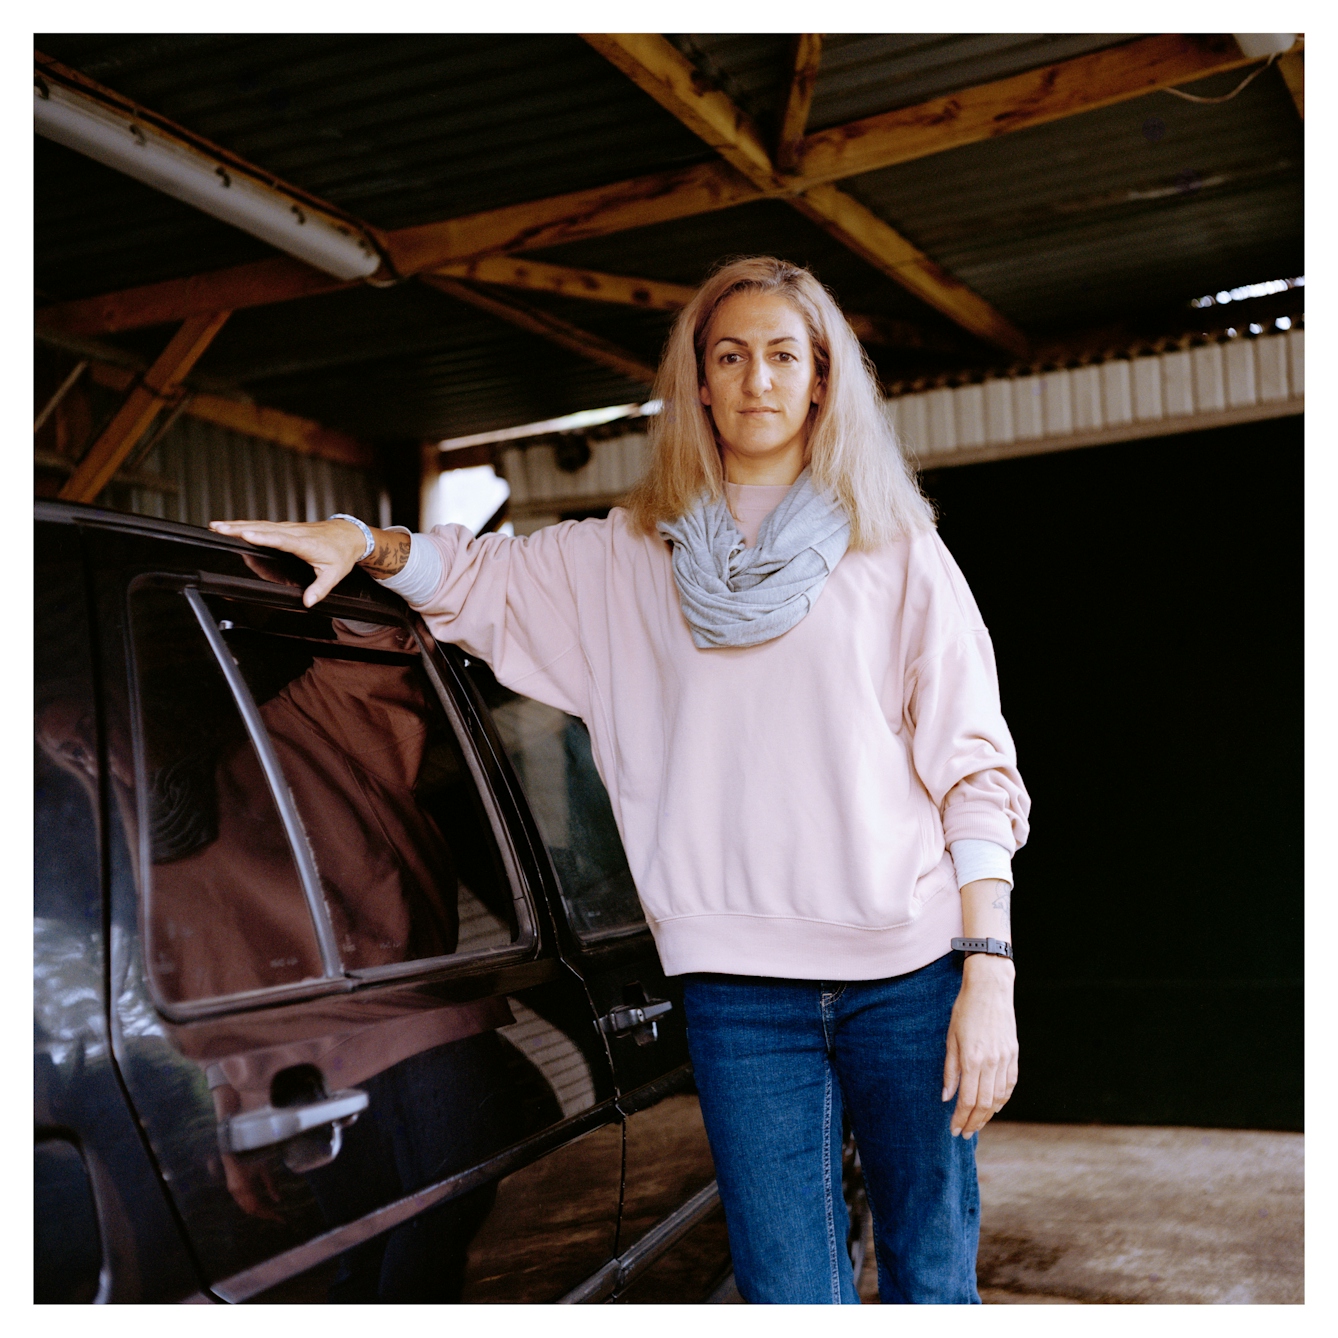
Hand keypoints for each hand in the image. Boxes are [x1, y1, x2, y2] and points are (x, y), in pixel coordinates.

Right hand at [208, 518, 372, 606]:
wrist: (349, 535)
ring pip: (260, 525)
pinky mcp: (286, 528)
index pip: (281, 539)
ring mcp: (289, 528)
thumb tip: (308, 602)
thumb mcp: (335, 574)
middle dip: (239, 528)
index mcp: (305, 543)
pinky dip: (246, 525)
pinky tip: (231, 526)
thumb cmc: (341, 553)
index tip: (246, 534)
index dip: (263, 537)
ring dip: (237, 525)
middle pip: (264, 529)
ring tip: (216, 526)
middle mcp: (294, 532)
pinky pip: (263, 526)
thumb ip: (320, 589)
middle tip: (218, 529)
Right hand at [221, 1151, 287, 1222]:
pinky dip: (254, 1208)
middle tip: (278, 1217)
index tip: (281, 1218)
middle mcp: (240, 1195)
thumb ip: (271, 1184)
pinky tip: (262, 1206)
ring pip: (248, 1210)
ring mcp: (235, 1196)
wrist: (232, 1160)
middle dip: (266, 1214)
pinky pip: (245, 1206)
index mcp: (247, 1189)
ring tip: (272, 1213)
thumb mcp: (264, 1170)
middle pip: (254, 1211)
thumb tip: (279, 1200)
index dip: (270, 1214)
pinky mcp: (234, 1194)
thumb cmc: (251, 1163)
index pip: (260, 1207)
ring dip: (260, 1212)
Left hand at [941, 953, 1017, 1137]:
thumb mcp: (951, 1038)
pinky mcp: (1013, 1054)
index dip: (960, 1118)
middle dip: (974, 1122)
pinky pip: (1010, 1084)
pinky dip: (1003, 1099)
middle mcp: (991, 1063)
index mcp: (973, 1059)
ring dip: (988, 1115)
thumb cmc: (965, 1009)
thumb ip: (950, 1070)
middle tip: (964, 1133)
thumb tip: (946, 1097)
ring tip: (977, 1124)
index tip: (954, 1129)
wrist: (990, 988)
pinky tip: (995, 1107)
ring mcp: (1005, 1059)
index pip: (968, 1100)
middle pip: (984, 1104)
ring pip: (999, 1097)